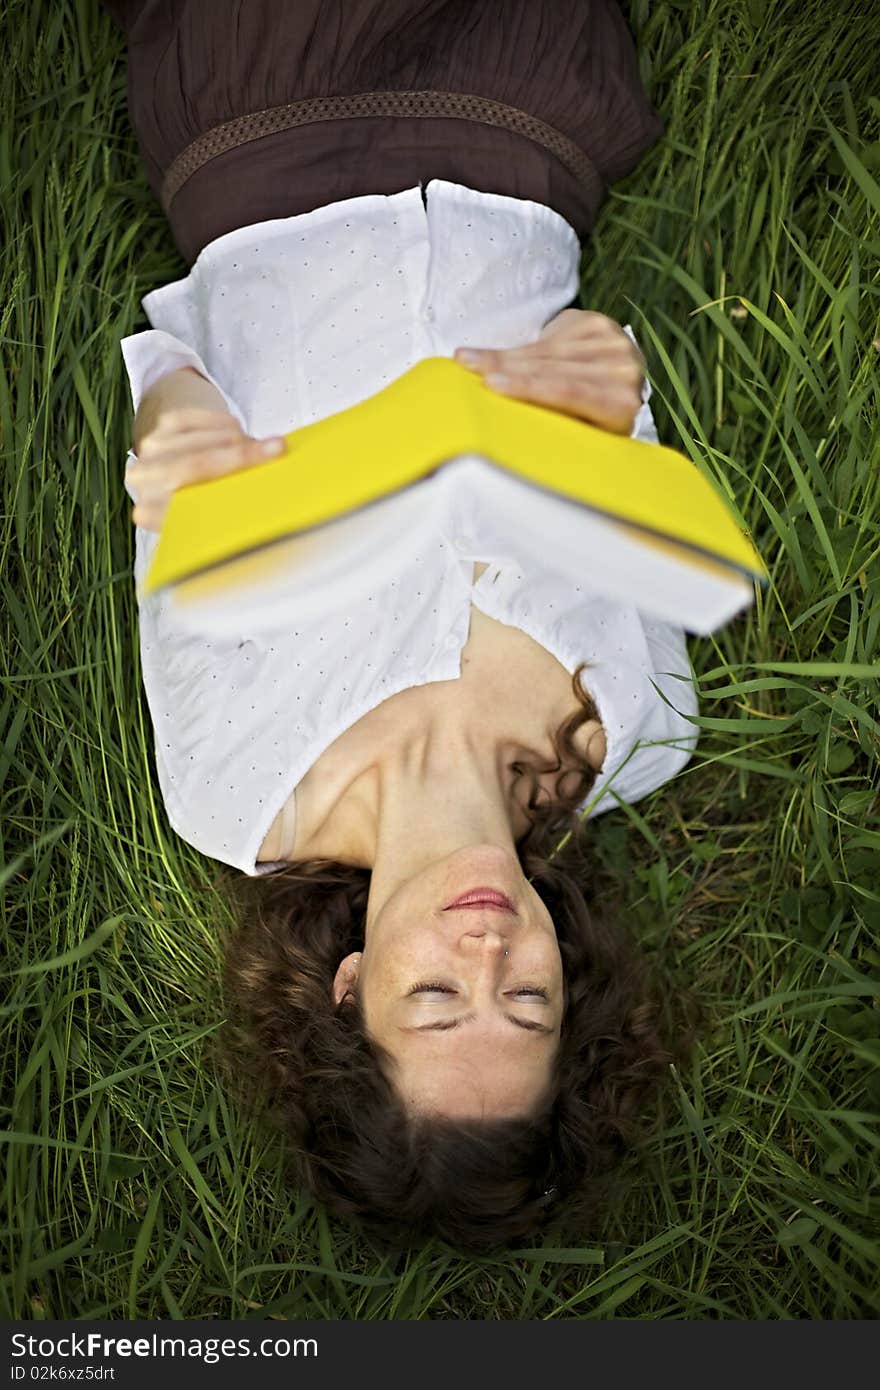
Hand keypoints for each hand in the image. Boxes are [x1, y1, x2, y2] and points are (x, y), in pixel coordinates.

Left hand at [127, 408, 284, 530]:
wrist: (181, 471)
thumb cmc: (203, 499)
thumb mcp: (210, 518)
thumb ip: (224, 513)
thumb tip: (264, 503)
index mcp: (151, 513)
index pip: (181, 509)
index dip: (220, 501)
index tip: (257, 492)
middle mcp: (144, 481)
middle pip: (191, 468)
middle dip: (238, 457)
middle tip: (276, 451)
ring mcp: (150, 450)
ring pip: (195, 441)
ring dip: (234, 440)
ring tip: (262, 446)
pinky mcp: (161, 425)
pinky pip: (192, 418)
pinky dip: (219, 422)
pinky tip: (237, 429)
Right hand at [453, 308, 645, 434]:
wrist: (617, 384)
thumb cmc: (591, 422)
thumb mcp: (581, 434)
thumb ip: (558, 427)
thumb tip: (509, 429)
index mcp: (622, 406)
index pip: (568, 392)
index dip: (528, 386)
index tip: (492, 385)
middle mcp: (624, 371)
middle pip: (554, 368)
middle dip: (506, 368)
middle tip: (470, 368)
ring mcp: (614, 342)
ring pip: (547, 351)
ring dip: (504, 357)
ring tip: (469, 360)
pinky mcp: (598, 324)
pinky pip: (549, 337)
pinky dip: (518, 348)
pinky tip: (493, 354)